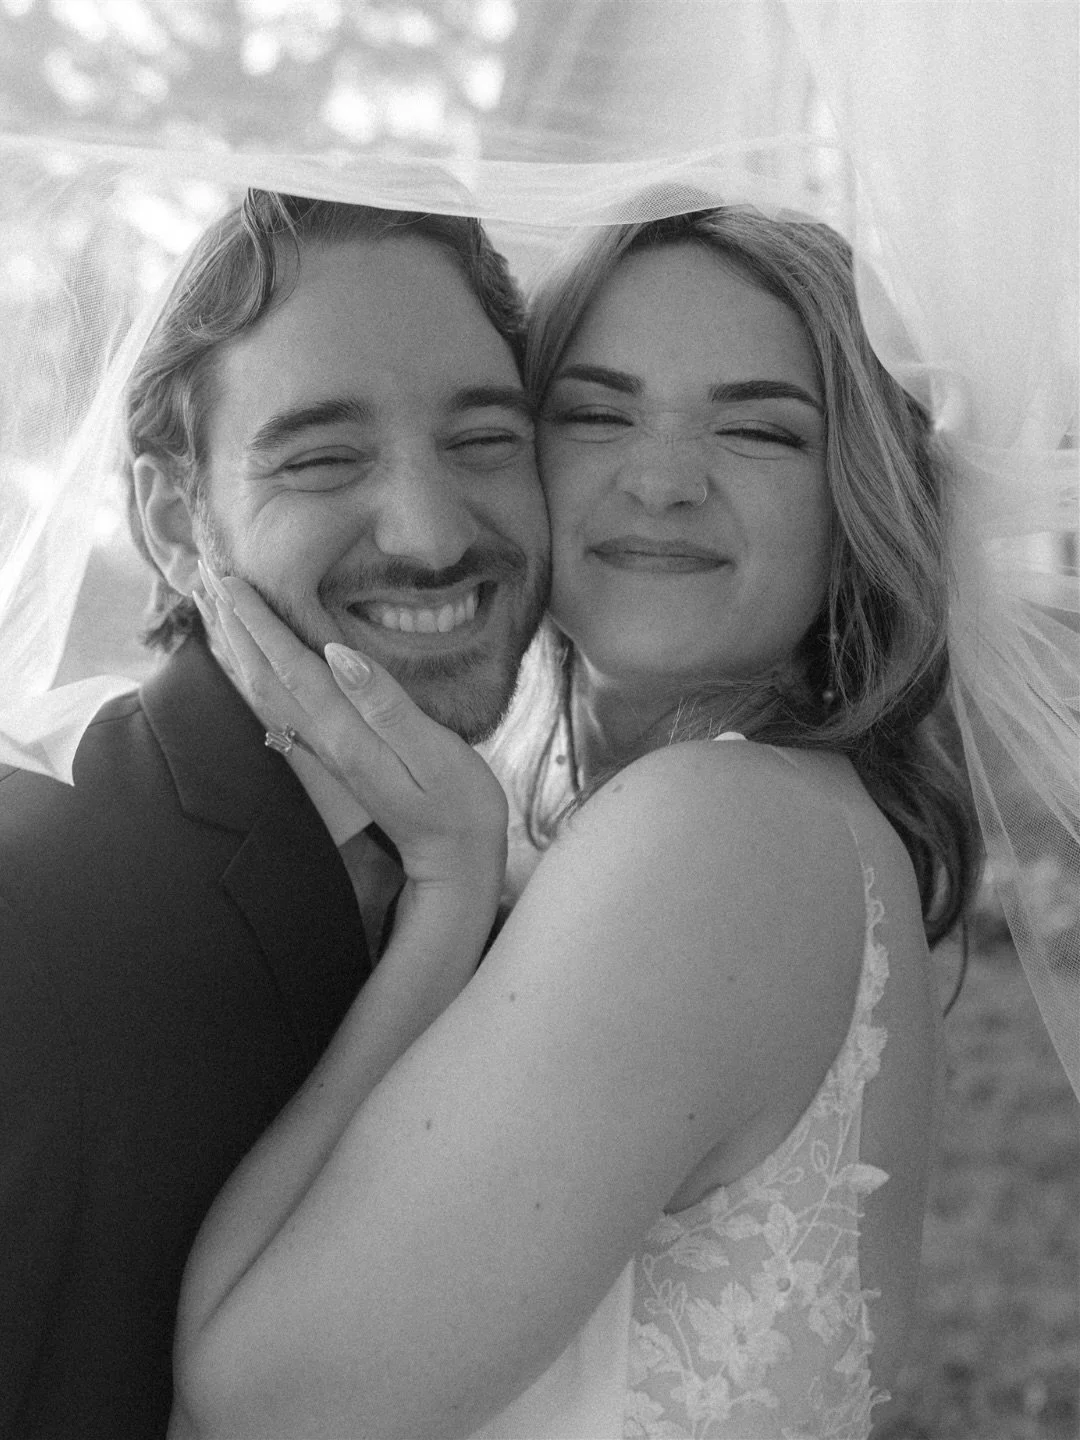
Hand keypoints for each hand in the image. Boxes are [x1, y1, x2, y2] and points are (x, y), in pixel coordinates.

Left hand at [195, 567, 507, 902]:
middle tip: (210, 574)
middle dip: (236, 624)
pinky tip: (256, 663)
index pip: (292, 667)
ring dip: (240, 648)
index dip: (260, 621)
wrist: (454, 860)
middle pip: (264, 677)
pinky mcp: (335, 760)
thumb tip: (338, 655)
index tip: (232, 579)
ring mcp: (326, 755)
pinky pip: (281, 710)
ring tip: (221, 608)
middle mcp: (325, 744)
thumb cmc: (459, 805)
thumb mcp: (435, 752)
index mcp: (346, 734)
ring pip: (266, 694)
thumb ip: (387, 704)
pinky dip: (260, 677)